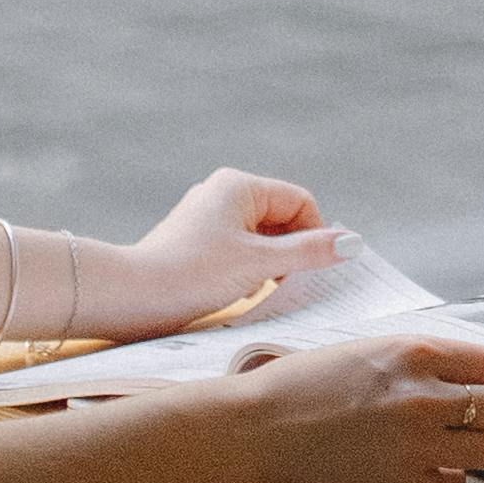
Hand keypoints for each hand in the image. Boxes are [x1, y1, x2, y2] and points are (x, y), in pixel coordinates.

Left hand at [102, 169, 331, 337]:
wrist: (130, 297)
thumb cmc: (192, 274)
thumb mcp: (259, 264)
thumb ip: (309, 252)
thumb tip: (352, 243)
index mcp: (239, 186)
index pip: (300, 202)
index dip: (313, 235)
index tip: (311, 270)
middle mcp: (223, 193)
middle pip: (281, 218)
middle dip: (289, 252)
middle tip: (283, 283)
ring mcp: (207, 217)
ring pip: (260, 237)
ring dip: (268, 265)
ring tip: (255, 289)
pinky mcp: (196, 241)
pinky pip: (238, 249)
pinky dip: (247, 270)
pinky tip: (236, 292)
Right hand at [206, 324, 483, 482]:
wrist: (253, 430)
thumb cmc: (301, 387)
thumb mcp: (367, 351)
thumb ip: (420, 362)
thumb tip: (470, 377)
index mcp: (415, 353)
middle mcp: (424, 395)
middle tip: (479, 423)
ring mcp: (417, 443)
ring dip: (479, 450)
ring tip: (453, 449)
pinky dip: (445, 480)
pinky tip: (420, 471)